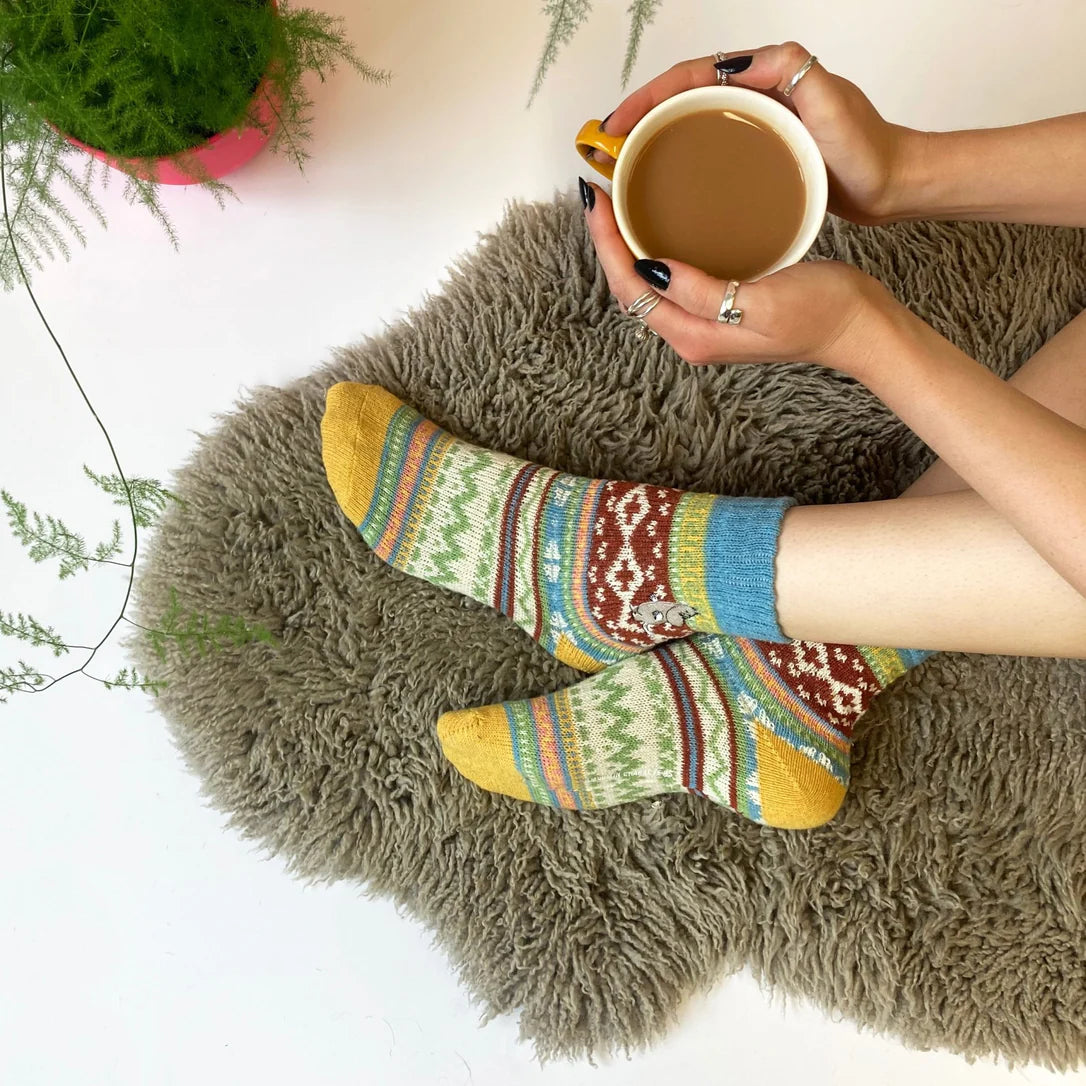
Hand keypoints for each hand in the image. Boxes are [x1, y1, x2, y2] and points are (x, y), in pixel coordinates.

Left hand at [582, 182, 887, 373]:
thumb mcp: (764, 302)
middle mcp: (691, 333)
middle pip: (630, 287)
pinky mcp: (718, 309)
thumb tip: (651, 270)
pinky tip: (655, 223)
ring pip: (646, 283)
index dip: (606, 243)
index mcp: (694, 335)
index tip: (595, 198)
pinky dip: (653, 249)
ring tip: (616, 201)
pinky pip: (670, 279)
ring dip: (626, 244)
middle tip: (598, 191)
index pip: (630, 288)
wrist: (860, 327)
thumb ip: (704, 292)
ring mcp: (703, 323)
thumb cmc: (823, 312)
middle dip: (607, 241)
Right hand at [594, 42, 915, 225]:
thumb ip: (792, 71)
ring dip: (653, 139)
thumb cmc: (869, 149)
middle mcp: (757, 91)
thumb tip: (735, 63)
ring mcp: (756, 122)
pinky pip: (708, 147)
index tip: (616, 123)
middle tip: (606, 147)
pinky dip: (679, 158)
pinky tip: (663, 184)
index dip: (648, 97)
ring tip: (622, 166)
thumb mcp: (831, 103)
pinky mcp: (759, 151)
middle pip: (682, 96)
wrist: (895, 182)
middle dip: (639, 116)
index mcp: (767, 73)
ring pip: (690, 122)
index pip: (691, 76)